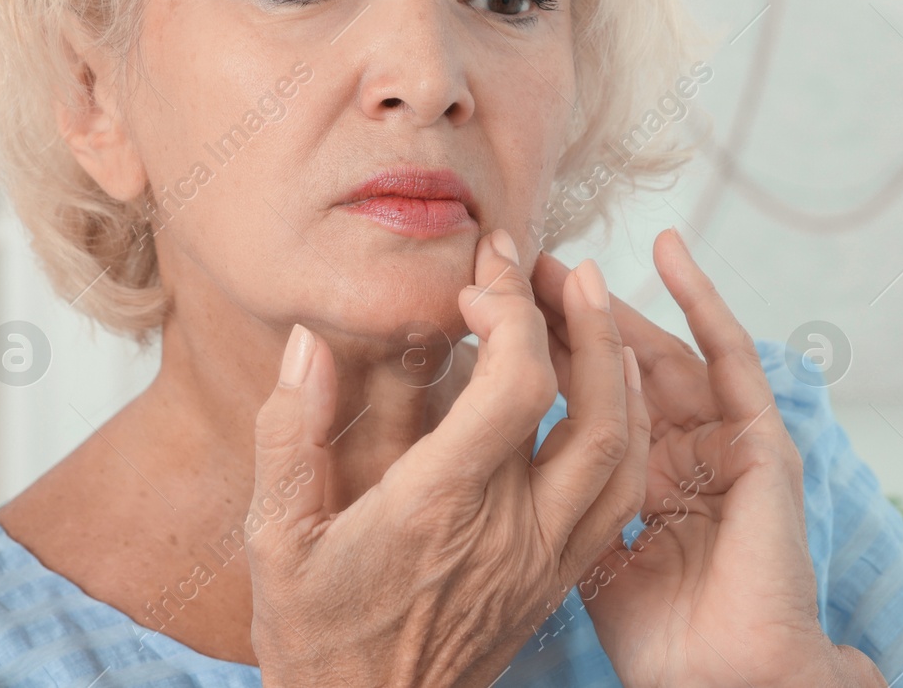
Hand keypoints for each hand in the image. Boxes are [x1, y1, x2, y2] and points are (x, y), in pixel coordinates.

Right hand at [247, 229, 649, 687]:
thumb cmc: (316, 637)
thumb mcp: (274, 538)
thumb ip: (288, 433)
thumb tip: (310, 342)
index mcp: (439, 509)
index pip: (518, 388)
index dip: (513, 314)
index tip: (480, 276)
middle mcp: (510, 531)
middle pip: (590, 408)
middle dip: (586, 320)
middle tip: (563, 265)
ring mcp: (546, 558)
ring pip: (623, 449)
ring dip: (619, 366)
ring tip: (595, 307)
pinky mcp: (561, 577)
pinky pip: (623, 494)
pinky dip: (629, 427)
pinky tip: (610, 387)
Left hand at [533, 229, 881, 687]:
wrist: (726, 681)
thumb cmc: (661, 644)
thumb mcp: (586, 561)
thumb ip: (557, 509)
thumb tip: (501, 466)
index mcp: (639, 484)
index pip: (583, 400)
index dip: (540, 352)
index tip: (482, 311)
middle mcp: (679, 457)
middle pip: (616, 367)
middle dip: (566, 315)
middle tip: (512, 265)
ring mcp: (722, 445)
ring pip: (661, 354)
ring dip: (614, 303)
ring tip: (561, 258)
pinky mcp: (760, 441)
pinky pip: (731, 358)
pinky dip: (703, 301)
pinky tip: (667, 253)